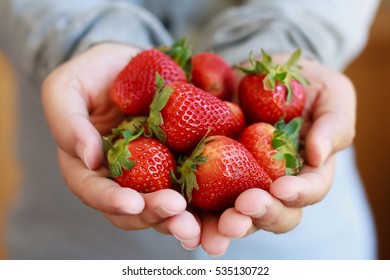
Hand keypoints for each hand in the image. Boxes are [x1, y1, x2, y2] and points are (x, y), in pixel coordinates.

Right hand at [41, 43, 199, 247]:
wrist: (131, 65)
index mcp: (90, 168)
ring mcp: (155, 173)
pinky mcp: (183, 162)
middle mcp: (124, 178)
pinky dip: (210, 198)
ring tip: (201, 223)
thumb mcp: (66, 88)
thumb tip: (88, 158)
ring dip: (185, 220)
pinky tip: (227, 202)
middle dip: (155, 215)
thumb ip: (68, 122)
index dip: (111, 201)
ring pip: (168, 206)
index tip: (132, 202)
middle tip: (176, 212)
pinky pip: (197, 183)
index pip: (95, 192)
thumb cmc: (93, 75)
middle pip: (136, 209)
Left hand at [199, 55, 354, 256]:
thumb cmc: (303, 84)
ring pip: (231, 214)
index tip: (281, 189)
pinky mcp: (208, 169)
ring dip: (216, 227)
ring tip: (202, 234)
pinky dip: (186, 207)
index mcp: (304, 171)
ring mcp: (238, 180)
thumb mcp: (330, 94)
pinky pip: (197, 192)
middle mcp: (271, 184)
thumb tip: (320, 156)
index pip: (308, 191)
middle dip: (254, 219)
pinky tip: (174, 210)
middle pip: (268, 214)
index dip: (297, 194)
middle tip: (238, 216)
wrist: (260, 72)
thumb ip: (333, 124)